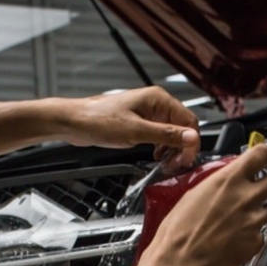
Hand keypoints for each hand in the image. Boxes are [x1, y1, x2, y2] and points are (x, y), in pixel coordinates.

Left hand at [57, 87, 199, 170]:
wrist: (75, 122)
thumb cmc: (98, 121)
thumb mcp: (136, 131)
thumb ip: (166, 134)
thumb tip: (191, 137)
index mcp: (158, 100)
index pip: (188, 120)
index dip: (190, 142)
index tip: (186, 159)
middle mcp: (155, 104)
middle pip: (182, 127)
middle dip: (182, 147)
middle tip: (176, 165)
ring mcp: (147, 113)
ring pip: (171, 133)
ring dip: (172, 149)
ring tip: (166, 164)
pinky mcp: (139, 123)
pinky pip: (159, 135)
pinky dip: (161, 147)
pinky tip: (156, 156)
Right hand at [143, 144, 266, 265]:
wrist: (180, 260)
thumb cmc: (179, 229)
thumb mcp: (194, 194)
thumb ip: (219, 184)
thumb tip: (228, 181)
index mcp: (229, 179)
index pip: (263, 153)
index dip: (266, 156)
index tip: (264, 160)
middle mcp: (246, 196)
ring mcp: (254, 220)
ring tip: (256, 214)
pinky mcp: (255, 242)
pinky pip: (262, 234)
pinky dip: (253, 235)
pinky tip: (239, 238)